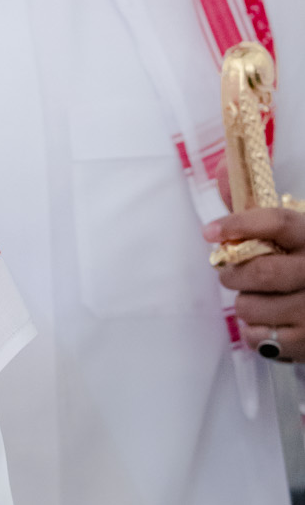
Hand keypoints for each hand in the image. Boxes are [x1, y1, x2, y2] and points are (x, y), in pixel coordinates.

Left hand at [205, 203, 304, 360]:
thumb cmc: (304, 264)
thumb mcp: (291, 235)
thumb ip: (255, 210)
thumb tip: (223, 167)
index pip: (277, 222)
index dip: (240, 224)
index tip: (209, 231)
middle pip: (260, 271)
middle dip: (233, 274)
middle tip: (230, 273)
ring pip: (252, 306)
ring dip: (244, 303)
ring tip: (258, 298)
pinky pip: (257, 337)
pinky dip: (252, 330)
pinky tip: (268, 321)